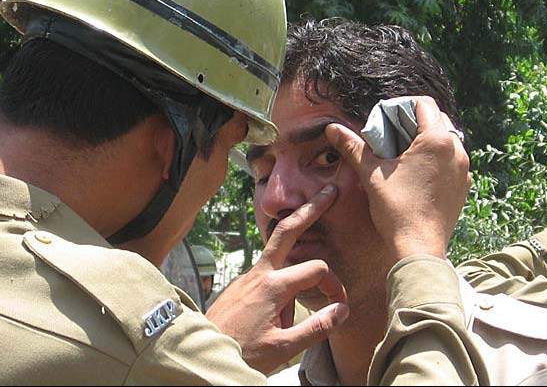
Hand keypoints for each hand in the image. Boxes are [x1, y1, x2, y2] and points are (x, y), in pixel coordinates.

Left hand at [205, 184, 348, 373]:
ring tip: (311, 235)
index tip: (339, 305)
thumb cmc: (242, 353)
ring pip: (277, 249)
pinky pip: (268, 268)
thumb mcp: (283, 348)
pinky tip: (286, 295)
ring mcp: (247, 276)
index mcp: (273, 286)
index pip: (317, 270)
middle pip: (287, 229)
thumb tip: (343, 309)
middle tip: (328, 192)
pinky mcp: (241, 284)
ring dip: (297, 243)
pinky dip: (283, 269)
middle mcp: (259, 273)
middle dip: (309, 209)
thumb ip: (317, 328)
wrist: (203, 353)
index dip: (334, 285)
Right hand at [326, 96, 470, 264]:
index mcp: (437, 140)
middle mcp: (457, 150)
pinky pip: (452, 161)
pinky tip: (417, 174)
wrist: (419, 248)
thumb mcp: (371, 173)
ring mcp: (464, 169)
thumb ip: (353, 147)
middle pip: (437, 119)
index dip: (402, 106)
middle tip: (392, 136)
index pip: (423, 104)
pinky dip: (437, 159)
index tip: (386, 120)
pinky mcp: (464, 186)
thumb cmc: (396, 209)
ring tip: (404, 155)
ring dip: (427, 140)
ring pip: (447, 140)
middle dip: (414, 122)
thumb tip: (331, 129)